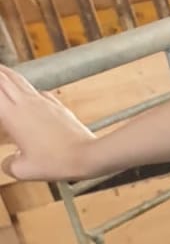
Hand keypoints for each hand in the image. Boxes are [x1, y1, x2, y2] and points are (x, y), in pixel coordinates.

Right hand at [0, 66, 98, 181]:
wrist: (87, 155)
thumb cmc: (58, 161)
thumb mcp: (24, 170)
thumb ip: (9, 166)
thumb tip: (7, 164)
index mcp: (11, 114)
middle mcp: (25, 102)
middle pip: (3, 77)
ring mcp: (42, 101)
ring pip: (19, 79)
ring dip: (7, 73)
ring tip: (1, 72)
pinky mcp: (56, 106)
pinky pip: (37, 91)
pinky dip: (26, 87)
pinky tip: (28, 93)